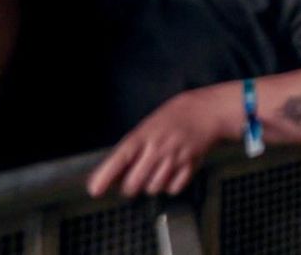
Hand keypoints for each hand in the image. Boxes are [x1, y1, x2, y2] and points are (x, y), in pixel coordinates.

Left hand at [87, 85, 226, 197]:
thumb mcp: (147, 127)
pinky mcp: (190, 166)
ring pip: (153, 188)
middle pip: (133, 184)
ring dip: (152, 184)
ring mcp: (174, 158)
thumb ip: (131, 151)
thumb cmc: (173, 118)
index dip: (104, 177)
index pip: (118, 160)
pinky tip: (172, 172)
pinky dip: (171, 185)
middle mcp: (157, 149)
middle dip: (131, 186)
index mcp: (143, 136)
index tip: (94, 190)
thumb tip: (110, 175)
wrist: (206, 111)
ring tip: (158, 170)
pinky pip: (173, 188)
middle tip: (135, 177)